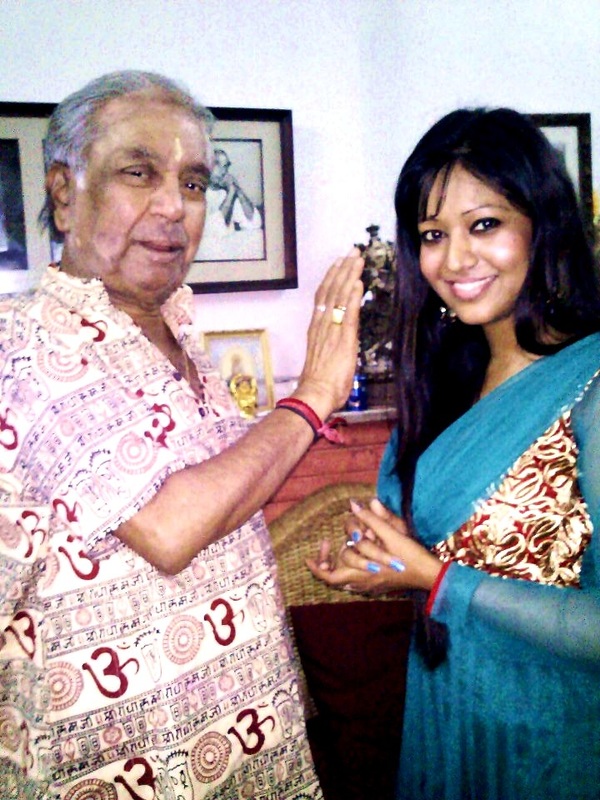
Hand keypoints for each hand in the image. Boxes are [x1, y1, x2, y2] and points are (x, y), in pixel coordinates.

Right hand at [294, 249, 363, 419]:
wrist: (315, 394)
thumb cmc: (320, 383)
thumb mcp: (325, 357)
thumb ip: (332, 342)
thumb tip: (341, 336)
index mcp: (316, 328)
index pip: (323, 297)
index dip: (331, 278)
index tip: (338, 263)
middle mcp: (322, 325)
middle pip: (331, 290)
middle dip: (342, 269)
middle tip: (351, 252)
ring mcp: (331, 330)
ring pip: (339, 297)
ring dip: (349, 276)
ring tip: (356, 259)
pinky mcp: (343, 339)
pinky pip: (348, 313)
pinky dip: (353, 296)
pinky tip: (358, 282)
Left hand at [307, 498, 442, 594]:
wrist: (431, 575)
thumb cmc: (412, 555)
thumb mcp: (393, 533)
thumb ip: (372, 519)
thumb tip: (354, 503)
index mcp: (362, 573)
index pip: (330, 575)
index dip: (317, 566)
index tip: (307, 556)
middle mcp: (363, 583)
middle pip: (335, 578)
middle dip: (329, 559)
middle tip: (328, 543)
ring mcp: (371, 587)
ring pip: (345, 579)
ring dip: (340, 563)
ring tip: (342, 545)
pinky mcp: (379, 587)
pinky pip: (356, 581)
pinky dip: (351, 568)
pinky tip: (357, 556)